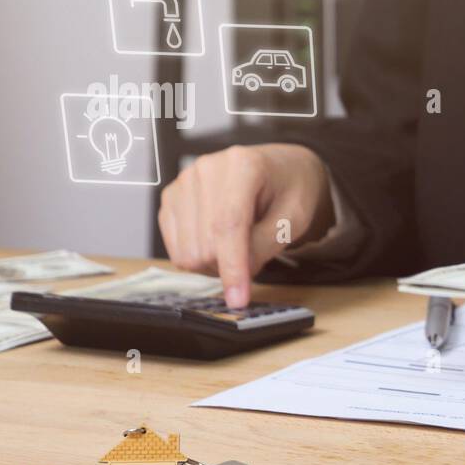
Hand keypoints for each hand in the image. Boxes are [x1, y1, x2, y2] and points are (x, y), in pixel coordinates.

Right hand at [158, 143, 333, 307]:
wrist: (279, 169)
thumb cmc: (290, 191)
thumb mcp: (293, 219)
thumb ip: (265, 245)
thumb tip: (234, 275)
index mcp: (242, 165)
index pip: (228, 225)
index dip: (232, 267)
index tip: (238, 299)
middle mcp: (205, 169)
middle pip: (204, 244)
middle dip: (229, 266)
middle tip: (254, 256)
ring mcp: (183, 182)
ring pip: (186, 252)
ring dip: (214, 264)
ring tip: (239, 245)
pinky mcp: (171, 199)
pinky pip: (175, 249)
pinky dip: (199, 257)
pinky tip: (218, 241)